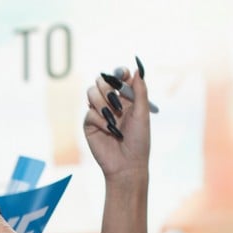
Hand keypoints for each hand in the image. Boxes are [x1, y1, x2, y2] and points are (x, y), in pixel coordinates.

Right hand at [84, 63, 151, 183]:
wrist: (127, 164)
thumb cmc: (139, 140)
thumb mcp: (143, 113)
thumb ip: (140, 90)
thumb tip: (138, 68)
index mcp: (126, 98)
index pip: (118, 76)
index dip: (119, 72)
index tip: (123, 75)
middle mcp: (111, 102)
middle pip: (101, 81)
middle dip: (108, 88)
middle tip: (118, 103)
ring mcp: (99, 112)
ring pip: (91, 92)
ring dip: (102, 102)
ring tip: (114, 118)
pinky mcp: (90, 124)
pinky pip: (89, 112)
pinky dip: (100, 120)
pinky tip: (109, 130)